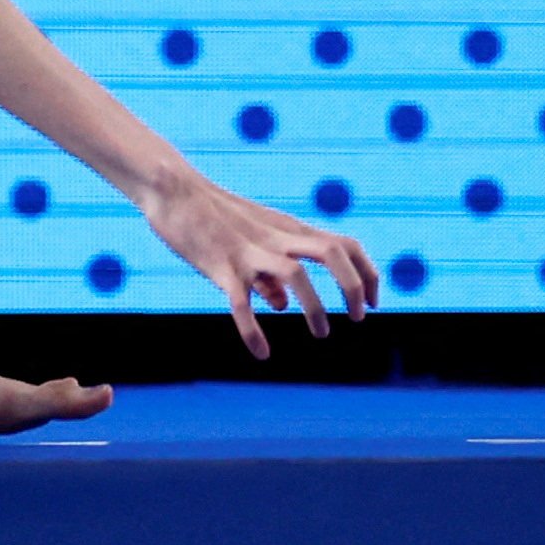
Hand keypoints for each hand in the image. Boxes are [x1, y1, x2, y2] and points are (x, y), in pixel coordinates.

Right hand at [142, 174, 379, 358]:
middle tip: (358, 317)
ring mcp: (248, 251)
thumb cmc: (209, 213)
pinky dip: (254, 331)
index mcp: (287, 229)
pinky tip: (261, 353)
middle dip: (354, 286)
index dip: (367, 274)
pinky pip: (241, 302)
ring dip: (315, 307)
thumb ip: (270, 270)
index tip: (373, 302)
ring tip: (321, 334)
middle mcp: (275, 238)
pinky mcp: (220, 266)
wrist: (172, 191)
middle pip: (332, 252)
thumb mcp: (251, 237)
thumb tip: (281, 304)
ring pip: (296, 275)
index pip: (344, 244)